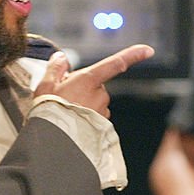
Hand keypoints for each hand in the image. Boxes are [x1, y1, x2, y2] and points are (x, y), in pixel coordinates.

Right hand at [34, 45, 153, 116]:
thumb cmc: (49, 113)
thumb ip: (56, 68)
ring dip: (85, 104)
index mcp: (88, 80)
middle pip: (97, 85)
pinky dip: (87, 118)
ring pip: (96, 102)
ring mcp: (102, 112)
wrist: (52, 144)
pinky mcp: (102, 127)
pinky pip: (96, 118)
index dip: (133, 55)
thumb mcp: (45, 86)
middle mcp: (100, 95)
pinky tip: (73, 123)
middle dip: (84, 88)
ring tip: (66, 113)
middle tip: (64, 97)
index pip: (115, 64)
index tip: (148, 50)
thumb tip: (61, 57)